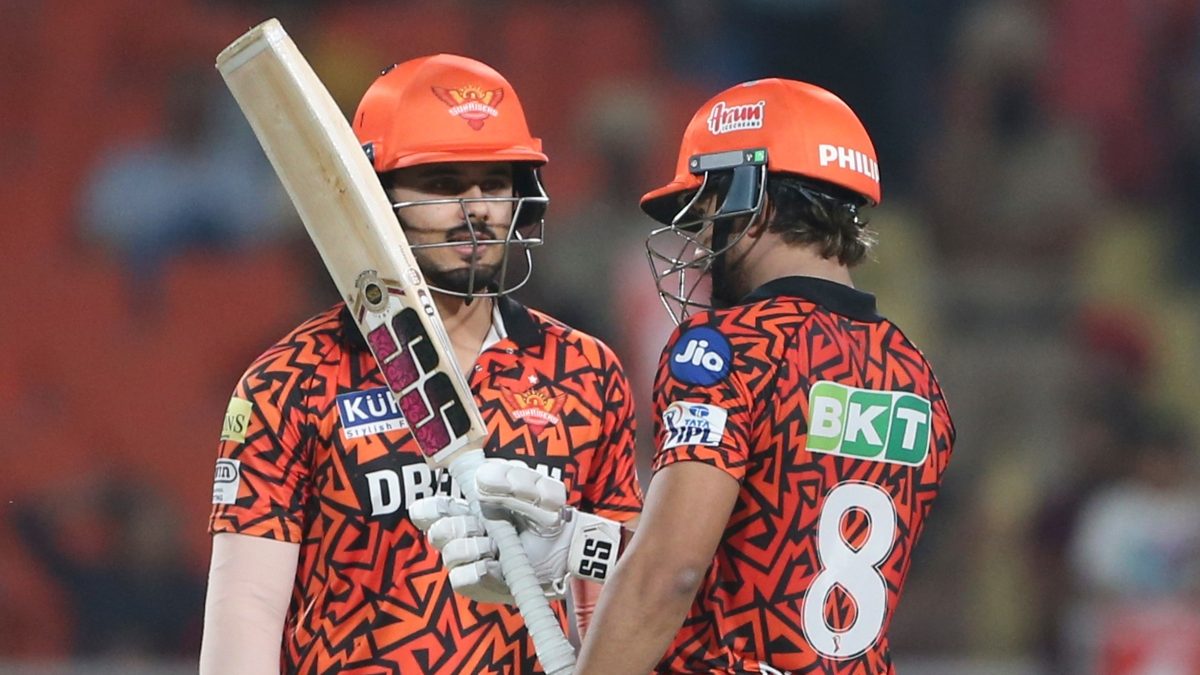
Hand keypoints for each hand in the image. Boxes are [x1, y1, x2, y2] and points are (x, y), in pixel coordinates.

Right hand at [410, 459, 622, 604]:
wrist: (567, 547)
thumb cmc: (549, 514)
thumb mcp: (540, 489)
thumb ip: (514, 479)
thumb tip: (480, 480)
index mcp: (470, 507)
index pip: (433, 509)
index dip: (429, 509)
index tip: (441, 508)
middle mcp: (465, 533)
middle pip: (435, 531)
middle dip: (457, 526)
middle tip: (482, 527)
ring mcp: (471, 561)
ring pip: (449, 554)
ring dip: (472, 547)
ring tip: (496, 546)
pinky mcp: (478, 585)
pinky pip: (460, 579)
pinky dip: (476, 570)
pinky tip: (494, 565)